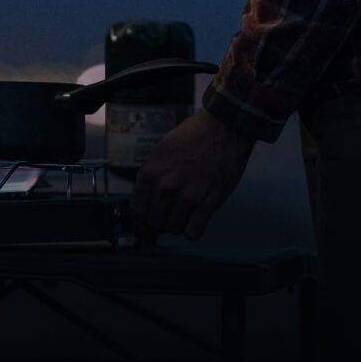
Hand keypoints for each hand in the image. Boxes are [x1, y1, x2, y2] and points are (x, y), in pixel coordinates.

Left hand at [128, 109, 255, 239]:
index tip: (146, 221)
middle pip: (155, 223)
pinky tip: (196, 219)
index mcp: (150, 172)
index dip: (142, 218)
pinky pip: (193, 232)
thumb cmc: (193, 136)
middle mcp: (166, 186)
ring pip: (173, 229)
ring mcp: (187, 196)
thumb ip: (152, 177)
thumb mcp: (161, 152)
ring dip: (178, 225)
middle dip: (161, 221)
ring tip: (184, 213)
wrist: (223, 129)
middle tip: (169, 214)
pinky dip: (193, 230)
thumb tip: (146, 199)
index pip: (137, 210)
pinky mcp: (208, 203)